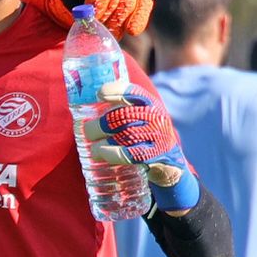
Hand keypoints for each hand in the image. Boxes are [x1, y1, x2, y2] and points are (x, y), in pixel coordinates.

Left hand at [18, 0, 152, 36]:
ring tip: (106, 33)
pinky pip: (145, 6)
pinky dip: (138, 20)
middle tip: (96, 30)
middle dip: (106, 17)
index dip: (97, 5)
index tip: (90, 18)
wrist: (86, 4)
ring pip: (130, 5)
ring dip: (118, 23)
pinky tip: (130, 31)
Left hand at [83, 82, 200, 211]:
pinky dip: (113, 153)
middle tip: (88, 133)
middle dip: (101, 124)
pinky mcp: (156, 155)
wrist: (171, 165)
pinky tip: (103, 154)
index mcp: (150, 104)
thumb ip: (121, 111)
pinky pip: (131, 153)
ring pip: (125, 135)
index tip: (99, 94)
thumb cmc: (146, 138)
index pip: (133, 92)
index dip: (115, 90)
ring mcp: (157, 136)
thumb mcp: (140, 119)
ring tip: (93, 148)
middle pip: (122, 116)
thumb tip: (86, 105)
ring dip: (103, 142)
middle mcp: (155, 117)